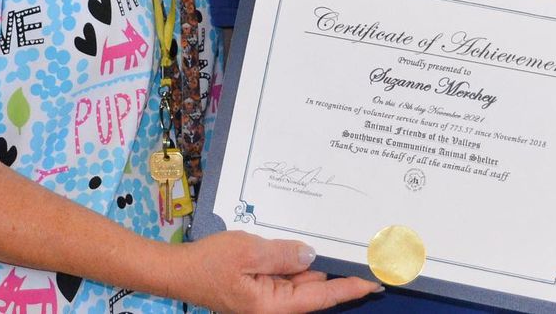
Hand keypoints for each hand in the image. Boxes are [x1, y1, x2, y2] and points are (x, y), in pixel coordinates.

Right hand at [175, 231, 381, 313]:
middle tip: (366, 257)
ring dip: (319, 266)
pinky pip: (286, 276)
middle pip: (314, 290)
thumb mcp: (248, 251)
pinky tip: (309, 247)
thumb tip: (312, 255)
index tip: (375, 282)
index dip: (349, 288)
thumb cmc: (211, 262)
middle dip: (339, 274)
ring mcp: (267, 299)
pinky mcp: (260, 289)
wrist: (180, 270)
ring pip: (302, 282)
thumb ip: (283, 254)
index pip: (320, 296)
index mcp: (273, 307)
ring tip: (345, 248)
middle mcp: (274, 307)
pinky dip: (299, 264)